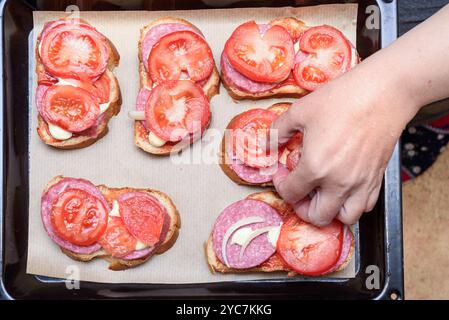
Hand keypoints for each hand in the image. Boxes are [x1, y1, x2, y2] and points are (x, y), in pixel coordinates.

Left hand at [271, 68, 416, 225]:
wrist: (383, 92)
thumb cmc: (342, 99)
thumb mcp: (300, 111)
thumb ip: (277, 131)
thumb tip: (266, 144)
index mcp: (315, 167)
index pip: (291, 193)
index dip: (281, 185)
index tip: (282, 173)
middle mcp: (339, 182)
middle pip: (317, 216)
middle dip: (302, 207)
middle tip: (299, 190)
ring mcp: (361, 183)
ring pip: (345, 217)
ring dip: (330, 211)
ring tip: (322, 194)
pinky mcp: (377, 178)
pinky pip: (367, 205)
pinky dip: (354, 204)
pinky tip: (345, 187)